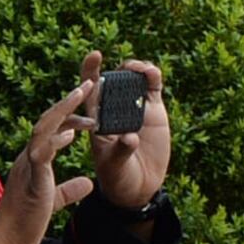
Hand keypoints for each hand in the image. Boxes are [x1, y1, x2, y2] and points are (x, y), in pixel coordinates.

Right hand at [0, 70, 100, 243]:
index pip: (51, 128)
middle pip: (47, 119)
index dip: (68, 112)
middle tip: (90, 83)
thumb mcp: (53, 202)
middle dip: (68, 100)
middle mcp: (28, 156)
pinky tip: (73, 133)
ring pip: (44, 128)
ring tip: (84, 94)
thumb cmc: (26, 223)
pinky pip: (42, 153)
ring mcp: (27, 165)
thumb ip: (69, 190)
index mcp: (33, 160)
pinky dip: (57, 140)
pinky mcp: (31, 179)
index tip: (87, 101)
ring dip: (65, 110)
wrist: (8, 242)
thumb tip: (89, 183)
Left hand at [89, 55, 173, 208]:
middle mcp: (114, 110)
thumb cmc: (118, 178)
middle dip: (118, 68)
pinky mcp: (153, 111)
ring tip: (142, 71)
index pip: (90, 90)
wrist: (138, 189)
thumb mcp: (114, 167)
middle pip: (113, 79)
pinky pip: (152, 87)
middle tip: (127, 69)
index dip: (90, 70)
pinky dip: (152, 75)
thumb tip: (130, 137)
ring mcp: (134, 108)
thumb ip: (120, 151)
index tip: (94, 55)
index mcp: (97, 119)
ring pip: (133, 79)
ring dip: (136, 68)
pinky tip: (152, 73)